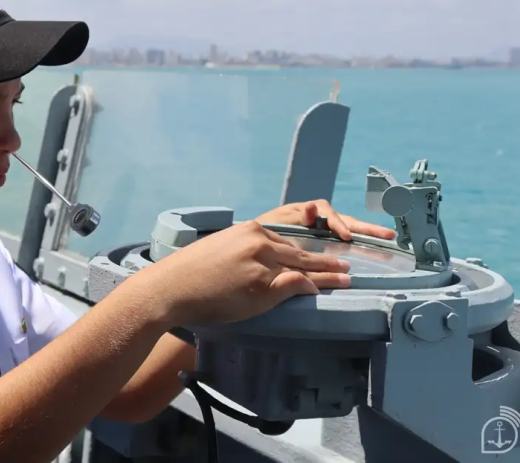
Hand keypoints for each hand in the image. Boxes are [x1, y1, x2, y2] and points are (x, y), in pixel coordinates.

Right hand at [137, 220, 350, 325]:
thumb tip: (263, 261)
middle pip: (302, 251)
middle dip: (327, 258)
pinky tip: (322, 291)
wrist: (172, 287)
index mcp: (250, 229)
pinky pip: (296, 284)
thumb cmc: (192, 272)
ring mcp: (262, 263)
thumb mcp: (223, 249)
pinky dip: (313, 287)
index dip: (310, 246)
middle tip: (346, 263)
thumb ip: (247, 250)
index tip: (323, 250)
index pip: (289, 237)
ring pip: (305, 266)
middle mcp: (260, 241)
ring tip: (346, 276)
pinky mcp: (262, 285)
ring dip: (329, 273)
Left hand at [255, 199, 394, 240]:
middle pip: (344, 220)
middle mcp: (314, 218)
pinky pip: (339, 242)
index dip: (339, 224)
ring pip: (345, 230)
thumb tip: (313, 209)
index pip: (328, 214)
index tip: (347, 237)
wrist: (248, 249)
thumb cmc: (262, 234)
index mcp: (303, 211)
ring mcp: (318, 230)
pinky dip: (354, 244)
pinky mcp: (318, 242)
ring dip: (366, 234)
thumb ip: (295, 218)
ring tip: (387, 239)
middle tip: (388, 235)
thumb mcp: (274, 224)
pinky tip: (370, 251)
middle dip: (366, 228)